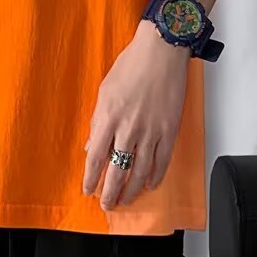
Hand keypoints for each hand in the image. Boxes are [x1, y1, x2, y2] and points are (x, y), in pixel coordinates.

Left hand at [82, 21, 190, 210]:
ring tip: (126, 200)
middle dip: (110, 192)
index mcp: (108, 117)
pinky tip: (150, 184)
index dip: (91, 178)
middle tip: (107, 204)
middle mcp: (128, 128)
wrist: (160, 52)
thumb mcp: (104, 91)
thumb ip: (98, 120)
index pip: (96, 158)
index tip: (88, 189)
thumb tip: (92, 145)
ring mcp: (151, 131)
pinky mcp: (169, 130)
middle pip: (118, 171)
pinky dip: (155, 176)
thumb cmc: (131, 65)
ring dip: (131, 191)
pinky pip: (162, 161)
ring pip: (140, 172)